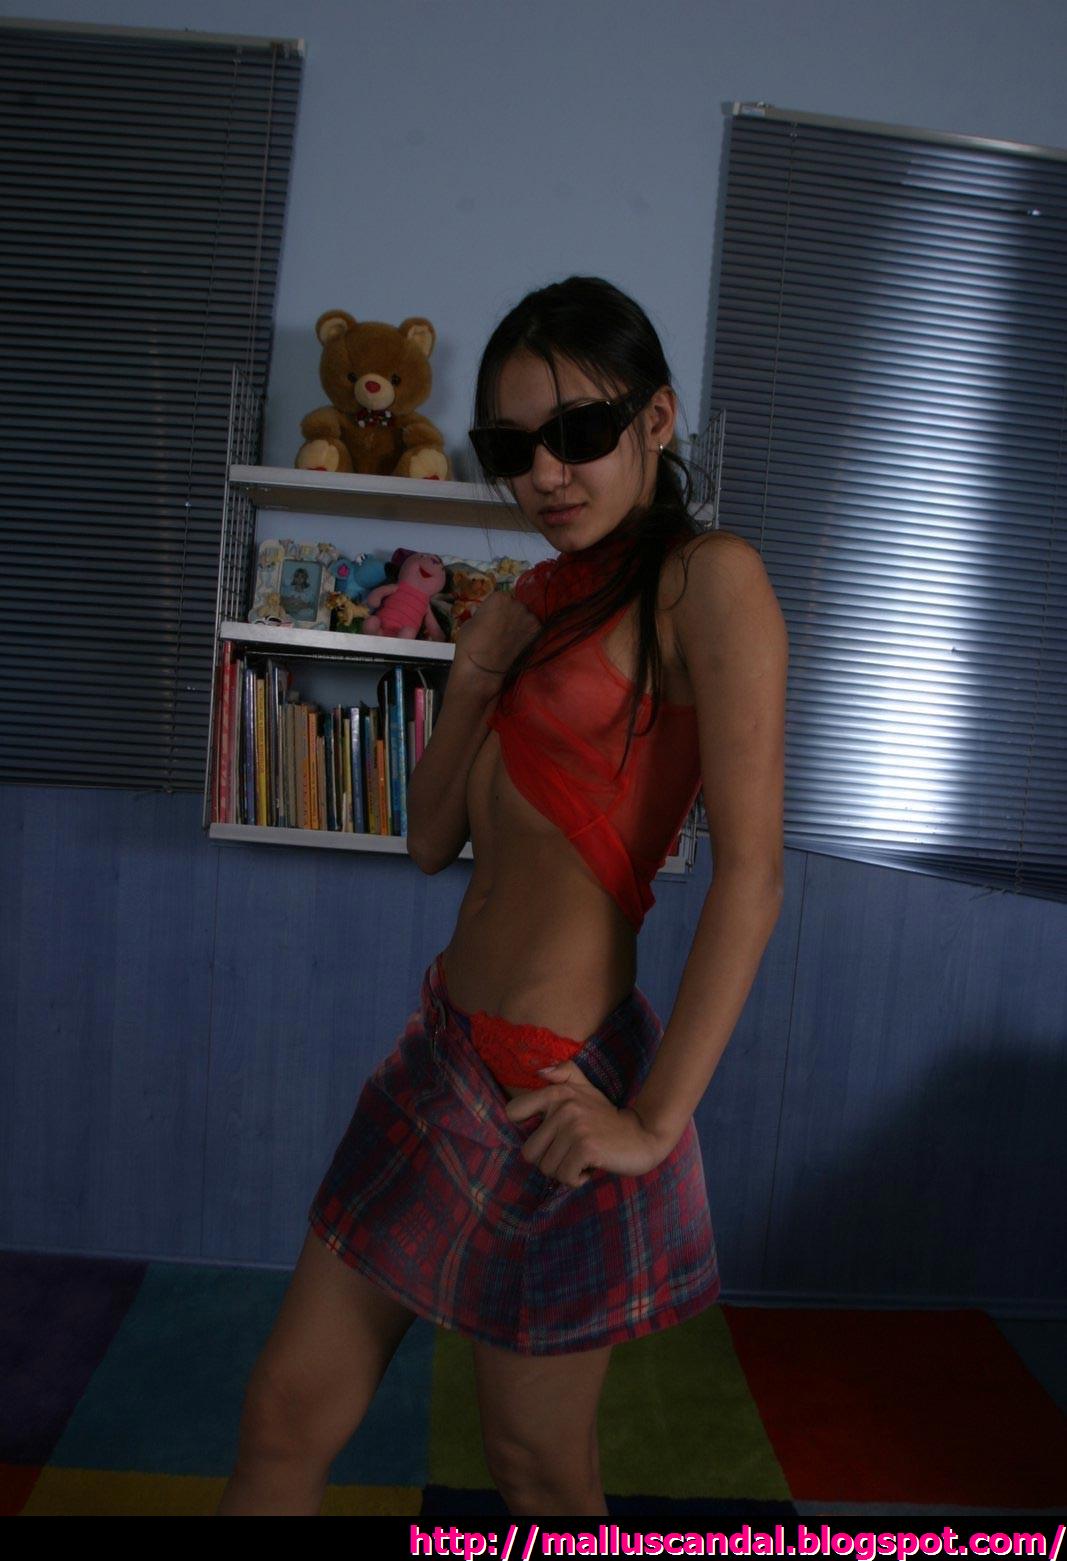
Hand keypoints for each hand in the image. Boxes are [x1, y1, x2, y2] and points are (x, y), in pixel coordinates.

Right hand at [451, 590, 540, 693]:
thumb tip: (479, 611)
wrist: (482, 669)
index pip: (501, 598)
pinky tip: (518, 644)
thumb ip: (479, 613)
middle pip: (516, 606)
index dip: (496, 610)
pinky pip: (533, 630)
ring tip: (509, 639)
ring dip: (520, 625)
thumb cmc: (470, 645)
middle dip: (510, 615)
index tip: (492, 619)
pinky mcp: (537, 634)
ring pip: (526, 618)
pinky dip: (527, 635)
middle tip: (502, 630)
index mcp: (500, 597)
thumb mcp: (469, 623)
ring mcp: (529, 619)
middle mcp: (518, 604)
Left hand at [503, 1059, 669, 1186]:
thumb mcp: (586, 1090)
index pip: (512, 1112)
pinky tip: (591, 1166)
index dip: (525, 1129)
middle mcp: (563, 1107)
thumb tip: (540, 1071)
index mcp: (557, 1092)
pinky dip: (577, 1179)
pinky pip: (564, 1177)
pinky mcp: (586, 1147)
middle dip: (550, 1160)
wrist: (642, 1136)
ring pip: (546, 1168)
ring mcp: (575, 1127)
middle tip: (572, 1152)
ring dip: (565, 1171)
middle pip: (530, 1153)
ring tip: (583, 1157)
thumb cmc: (607, 1118)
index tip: (548, 1136)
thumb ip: (565, 1073)